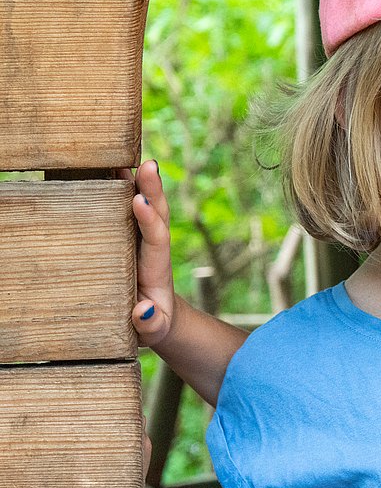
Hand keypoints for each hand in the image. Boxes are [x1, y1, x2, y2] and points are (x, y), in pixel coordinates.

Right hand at [124, 160, 176, 346]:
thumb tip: (144, 310)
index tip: (140, 202)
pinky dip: (124, 189)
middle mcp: (154, 248)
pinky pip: (130, 210)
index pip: (156, 239)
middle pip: (156, 214)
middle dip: (152, 189)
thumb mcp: (154, 330)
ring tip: (125, 157)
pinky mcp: (132, 238)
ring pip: (145, 206)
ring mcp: (143, 240)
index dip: (149, 220)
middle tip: (146, 165)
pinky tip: (112, 169)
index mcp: (158, 267)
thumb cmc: (153, 324)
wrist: (161, 318)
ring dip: (138, 182)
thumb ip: (150, 323)